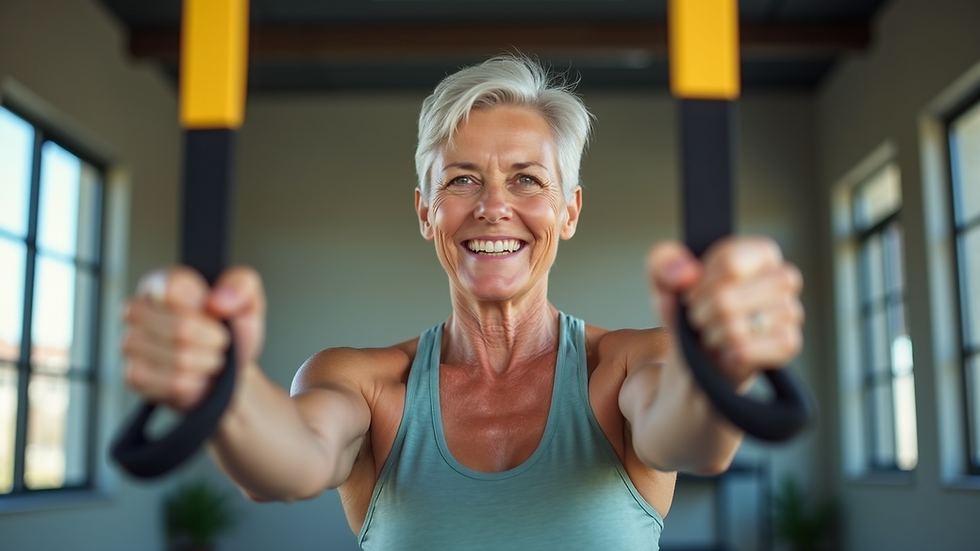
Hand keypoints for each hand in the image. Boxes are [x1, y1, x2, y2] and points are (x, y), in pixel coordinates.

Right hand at [122, 266, 266, 410]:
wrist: (230, 371)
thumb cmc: (232, 332)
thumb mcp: (248, 299)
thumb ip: (241, 284)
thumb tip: (216, 300)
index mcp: (162, 282)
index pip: (172, 286)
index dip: (201, 303)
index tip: (215, 311)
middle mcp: (138, 309)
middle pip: (181, 327)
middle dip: (212, 338)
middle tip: (218, 338)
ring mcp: (131, 343)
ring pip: (179, 358)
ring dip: (207, 361)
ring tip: (209, 355)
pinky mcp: (134, 376)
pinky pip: (175, 382)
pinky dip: (197, 382)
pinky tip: (197, 374)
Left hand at [648, 237, 803, 384]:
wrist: (700, 354)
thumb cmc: (691, 310)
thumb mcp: (666, 280)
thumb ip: (664, 262)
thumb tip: (686, 273)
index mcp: (760, 252)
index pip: (731, 262)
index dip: (700, 283)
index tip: (692, 293)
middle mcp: (783, 277)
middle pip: (727, 297)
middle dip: (701, 312)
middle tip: (699, 317)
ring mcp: (790, 312)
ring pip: (736, 326)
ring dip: (712, 334)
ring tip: (713, 332)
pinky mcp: (789, 344)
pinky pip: (747, 350)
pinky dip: (728, 353)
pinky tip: (728, 349)